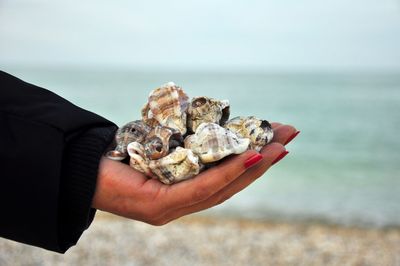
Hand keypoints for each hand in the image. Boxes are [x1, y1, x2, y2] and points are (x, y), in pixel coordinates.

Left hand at [92, 123, 297, 224]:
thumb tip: (206, 124)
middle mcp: (184, 203)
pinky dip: (228, 173)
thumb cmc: (119, 155)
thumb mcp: (160, 147)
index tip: (277, 140)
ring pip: (223, 187)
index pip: (226, 176)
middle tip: (289, 138)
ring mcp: (174, 208)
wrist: (77, 169)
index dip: (255, 161)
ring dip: (255, 166)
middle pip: (232, 182)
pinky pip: (201, 188)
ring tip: (278, 147)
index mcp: (185, 190)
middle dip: (264, 160)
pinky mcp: (161, 207)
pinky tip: (250, 157)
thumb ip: (183, 145)